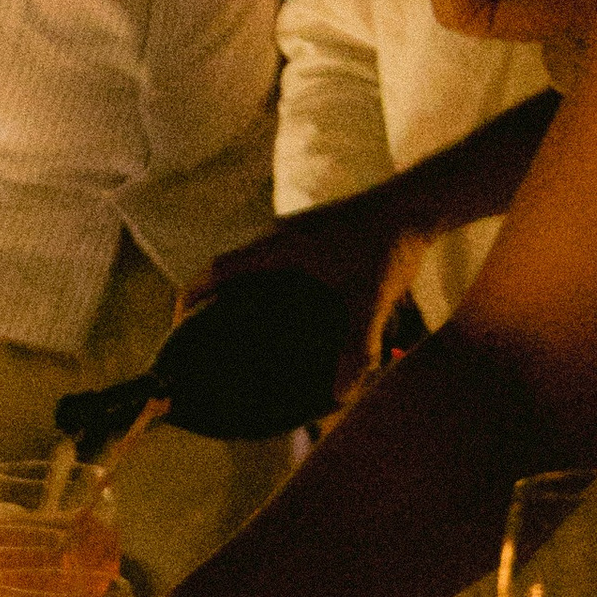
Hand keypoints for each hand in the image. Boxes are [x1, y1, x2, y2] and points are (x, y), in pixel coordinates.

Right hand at [190, 191, 419, 401]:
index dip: (193, 293)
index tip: (177, 321)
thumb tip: (340, 394)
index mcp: (281, 247)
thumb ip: (355, 346)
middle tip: (209, 332)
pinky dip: (272, 283)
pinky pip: (281, 259)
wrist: (419, 202)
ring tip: (246, 326)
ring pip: (258, 262)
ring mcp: (300, 230)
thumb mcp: (371, 299)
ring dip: (247, 289)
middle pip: (233, 266)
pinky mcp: (319, 232)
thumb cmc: (390, 244)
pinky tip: (291, 308)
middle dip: (216, 298)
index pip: (220, 268)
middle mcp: (283, 235)